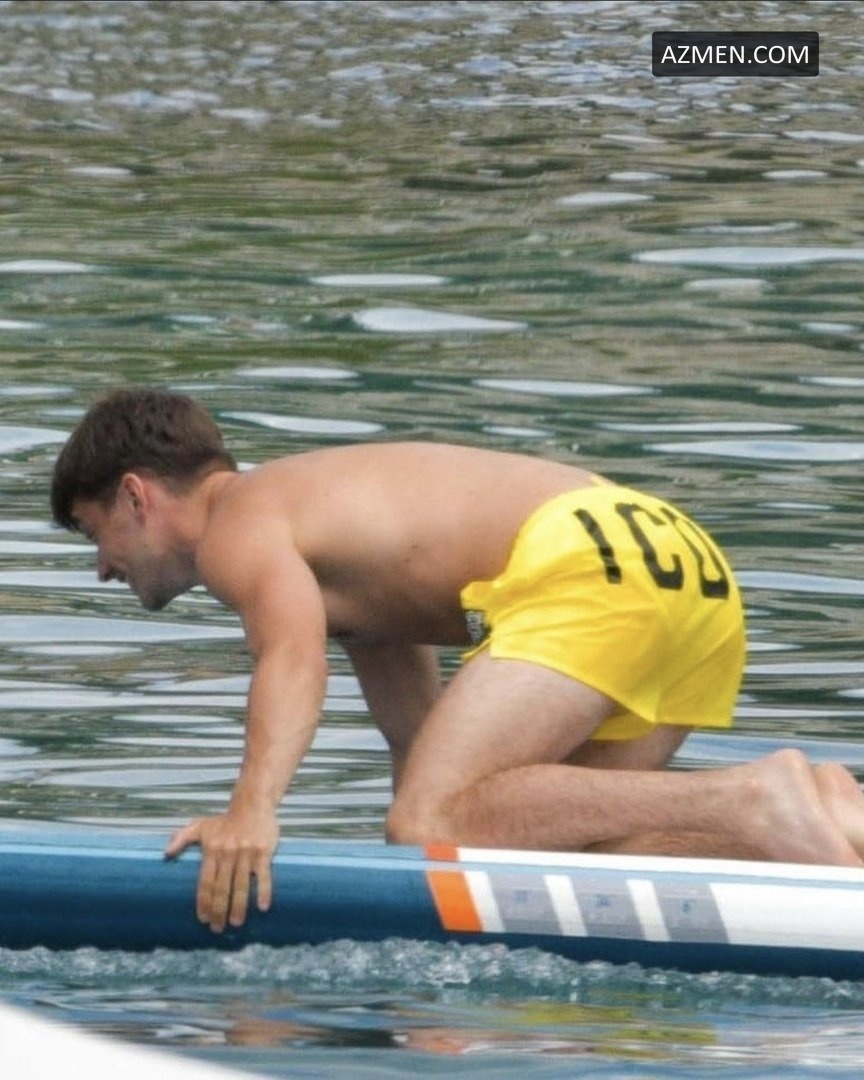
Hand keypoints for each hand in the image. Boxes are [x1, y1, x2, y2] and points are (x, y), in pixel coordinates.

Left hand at [165, 806, 279, 932]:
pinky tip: (262, 907)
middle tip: (218, 929)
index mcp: (212, 849)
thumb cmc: (225, 820)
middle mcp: (228, 852)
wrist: (252, 804)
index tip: (203, 919)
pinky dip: (263, 891)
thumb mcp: (201, 825)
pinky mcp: (263, 851)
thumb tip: (165, 854)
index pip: (206, 882)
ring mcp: (246, 853)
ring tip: (237, 923)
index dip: (204, 902)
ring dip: (239, 907)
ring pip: (241, 885)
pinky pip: (264, 875)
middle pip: (222, 888)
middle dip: (219, 911)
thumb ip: (182, 838)